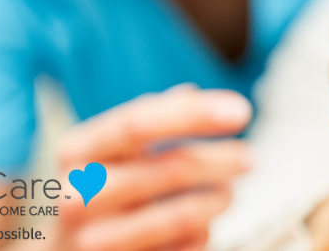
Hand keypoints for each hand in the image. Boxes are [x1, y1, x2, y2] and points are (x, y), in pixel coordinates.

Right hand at [51, 85, 251, 250]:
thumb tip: (192, 94)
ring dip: (220, 199)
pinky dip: (205, 233)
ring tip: (228, 193)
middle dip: (222, 161)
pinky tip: (203, 225)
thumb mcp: (110, 149)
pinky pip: (186, 248)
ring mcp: (95, 241)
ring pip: (184, 215)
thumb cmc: (100, 188)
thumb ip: (150, 118)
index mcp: (77, 152)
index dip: (194, 115)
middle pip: (171, 169)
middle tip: (251, 159)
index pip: (139, 123)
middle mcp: (79, 197)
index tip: (241, 111)